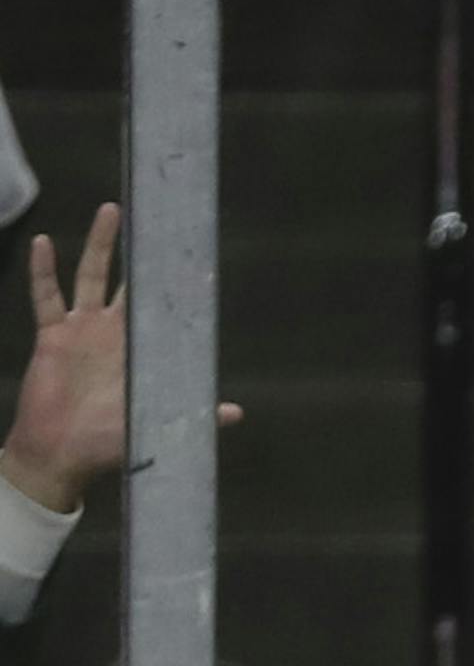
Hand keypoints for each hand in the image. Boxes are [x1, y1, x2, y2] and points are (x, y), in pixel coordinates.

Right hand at [1, 205, 238, 515]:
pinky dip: (43, 270)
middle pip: (132, 281)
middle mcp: (113, 334)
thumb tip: (236, 413)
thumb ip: (194, 412)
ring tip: (113, 210)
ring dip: (102, 244)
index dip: (177, 287)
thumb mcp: (157, 425)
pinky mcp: (53, 335)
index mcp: (141, 353)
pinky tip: (45, 243)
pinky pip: (46, 296)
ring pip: (92, 274)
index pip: (164, 311)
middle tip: (158, 218)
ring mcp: (82, 330)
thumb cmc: (108, 445)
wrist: (62, 455)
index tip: (193, 258)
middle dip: (144, 252)